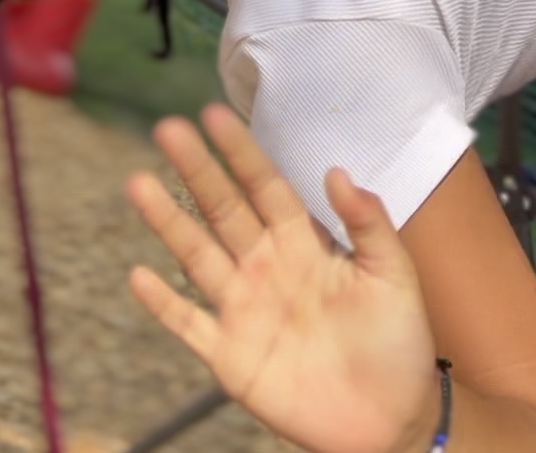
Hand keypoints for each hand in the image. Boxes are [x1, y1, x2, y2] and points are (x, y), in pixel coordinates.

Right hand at [126, 103, 439, 452]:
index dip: (241, 152)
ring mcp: (243, 309)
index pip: (265, 186)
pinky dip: (163, 303)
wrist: (392, 422)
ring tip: (138, 183)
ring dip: (168, 220)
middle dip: (196, 169)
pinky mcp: (230, 355)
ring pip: (197, 255)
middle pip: (223, 209)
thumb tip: (339, 171)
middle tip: (168, 129)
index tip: (214, 114)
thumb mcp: (394, 275)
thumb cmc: (397, 341)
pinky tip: (138, 275)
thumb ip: (370, 224)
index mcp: (302, 243)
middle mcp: (265, 266)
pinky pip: (189, 324)